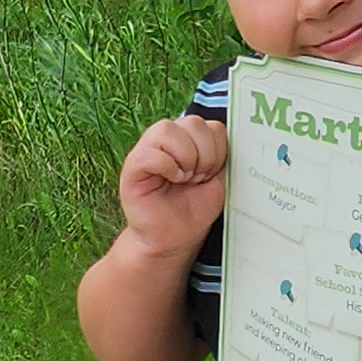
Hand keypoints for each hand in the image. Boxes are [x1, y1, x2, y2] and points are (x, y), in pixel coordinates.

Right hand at [117, 115, 228, 257]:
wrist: (175, 239)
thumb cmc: (194, 209)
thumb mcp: (218, 178)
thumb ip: (221, 152)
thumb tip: (229, 132)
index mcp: (188, 138)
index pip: (211, 124)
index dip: (218, 150)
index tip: (211, 174)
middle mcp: (167, 139)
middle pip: (193, 122)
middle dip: (205, 154)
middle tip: (198, 178)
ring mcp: (147, 149)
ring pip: (168, 129)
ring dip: (185, 158)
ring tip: (184, 179)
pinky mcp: (132, 166)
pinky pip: (150, 153)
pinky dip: (167, 167)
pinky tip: (171, 180)